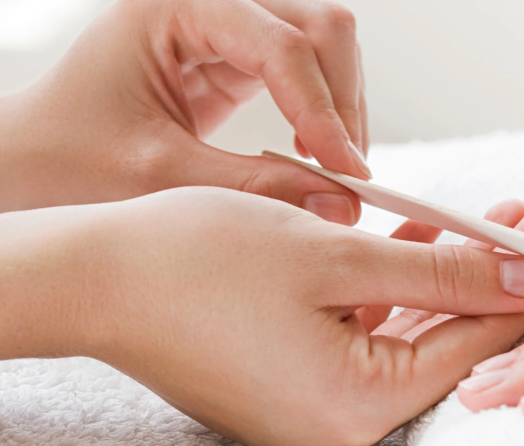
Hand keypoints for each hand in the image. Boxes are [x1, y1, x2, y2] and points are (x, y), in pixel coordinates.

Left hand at [1, 0, 368, 221]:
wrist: (33, 160)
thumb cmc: (68, 158)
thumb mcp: (159, 177)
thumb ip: (252, 187)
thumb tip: (339, 203)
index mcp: (175, 5)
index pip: (280, 44)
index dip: (322, 110)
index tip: (345, 173)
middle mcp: (208, 3)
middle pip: (320, 27)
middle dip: (343, 101)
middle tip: (346, 175)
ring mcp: (227, 27)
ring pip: (326, 46)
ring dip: (341, 109)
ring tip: (330, 173)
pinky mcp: (238, 59)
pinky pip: (310, 74)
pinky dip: (324, 117)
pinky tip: (311, 158)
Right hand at [2, 188, 523, 445]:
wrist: (93, 278)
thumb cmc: (199, 262)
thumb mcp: (336, 258)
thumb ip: (444, 273)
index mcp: (358, 412)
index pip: (475, 350)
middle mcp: (345, 432)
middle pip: (450, 345)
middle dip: (494, 278)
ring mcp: (322, 418)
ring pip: (413, 336)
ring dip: (451, 277)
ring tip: (504, 222)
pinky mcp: (303, 395)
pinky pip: (370, 339)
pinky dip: (400, 293)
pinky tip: (437, 242)